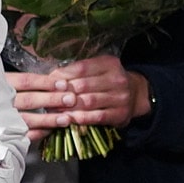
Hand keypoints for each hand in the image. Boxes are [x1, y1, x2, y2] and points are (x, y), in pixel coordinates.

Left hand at [17, 54, 146, 134]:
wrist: (136, 95)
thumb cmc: (109, 81)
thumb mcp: (99, 69)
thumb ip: (79, 70)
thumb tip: (52, 76)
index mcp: (110, 63)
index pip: (82, 67)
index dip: (63, 74)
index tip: (49, 80)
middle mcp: (117, 78)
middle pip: (83, 85)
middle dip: (63, 92)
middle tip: (47, 97)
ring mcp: (121, 97)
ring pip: (89, 102)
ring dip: (69, 107)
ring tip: (53, 109)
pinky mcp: (120, 113)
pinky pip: (97, 116)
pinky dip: (81, 118)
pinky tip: (69, 118)